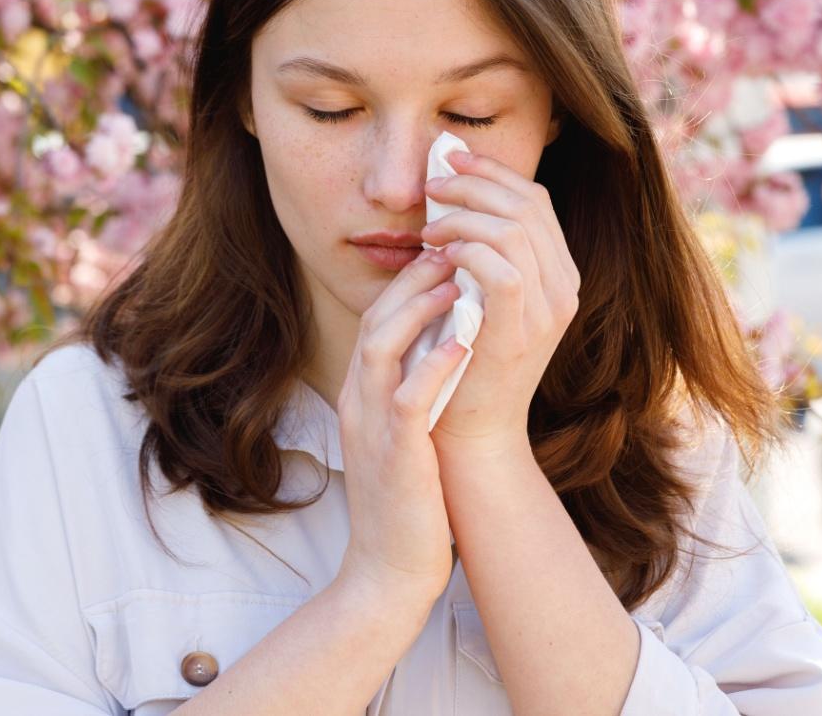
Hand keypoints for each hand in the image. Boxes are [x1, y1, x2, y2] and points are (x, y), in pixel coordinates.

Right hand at [336, 248, 469, 604]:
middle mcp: (358, 404)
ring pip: (380, 347)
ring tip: (456, 279)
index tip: (445, 256)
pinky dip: (432, 366)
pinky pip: (407, 399)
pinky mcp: (394, 455)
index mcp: (361, 398)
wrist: (388, 574)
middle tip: (451, 247)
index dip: (407, 283)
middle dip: (411, 279)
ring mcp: (371, 428)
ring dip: (417, 309)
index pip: (376, 322)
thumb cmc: (408, 505)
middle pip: (373, 321)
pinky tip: (463, 343)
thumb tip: (445, 349)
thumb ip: (413, 393)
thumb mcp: (403, 437)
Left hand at [420, 150, 580, 453]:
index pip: (534, 201)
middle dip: (474, 183)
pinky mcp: (519, 334)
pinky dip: (467, 251)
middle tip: (431, 184)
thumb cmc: (460, 358)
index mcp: (557, 275)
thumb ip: (476, 250)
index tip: (449, 159)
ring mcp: (546, 312)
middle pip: (527, 205)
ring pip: (513, 230)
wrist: (469, 430)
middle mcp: (563, 289)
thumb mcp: (475, 294)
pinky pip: (502, 269)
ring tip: (428, 227)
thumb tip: (446, 191)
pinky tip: (439, 254)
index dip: (492, 173)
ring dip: (463, 216)